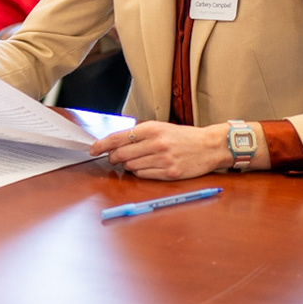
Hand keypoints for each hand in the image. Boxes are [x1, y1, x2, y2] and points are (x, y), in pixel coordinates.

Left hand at [90, 121, 236, 180]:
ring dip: (128, 166)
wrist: (209, 146)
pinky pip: (143, 175)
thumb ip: (139, 135)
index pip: (118, 138)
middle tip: (113, 158)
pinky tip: (147, 167)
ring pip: (131, 166)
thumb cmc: (183, 137)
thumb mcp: (160, 128)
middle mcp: (156, 143)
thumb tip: (114, 144)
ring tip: (137, 160)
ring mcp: (163, 159)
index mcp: (152, 128)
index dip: (101, 145)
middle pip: (121, 154)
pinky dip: (140, 173)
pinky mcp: (169, 173)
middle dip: (113, 158)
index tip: (93, 149)